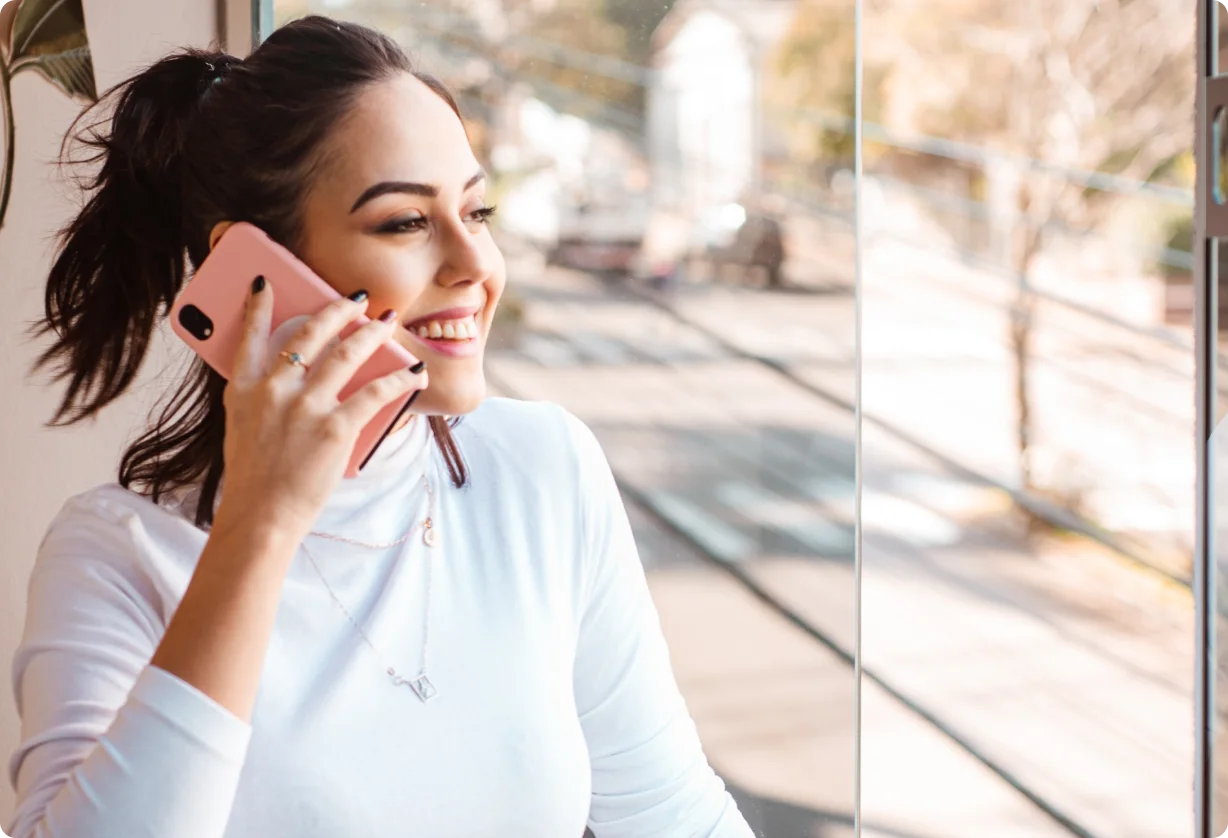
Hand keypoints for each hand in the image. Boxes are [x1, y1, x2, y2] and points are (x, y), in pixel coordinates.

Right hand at [213, 280, 426, 537]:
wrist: (260, 517)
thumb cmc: (254, 478)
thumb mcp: (242, 428)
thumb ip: (261, 397)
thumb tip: (291, 374)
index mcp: (244, 390)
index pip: (248, 335)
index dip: (257, 305)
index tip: (266, 281)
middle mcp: (273, 391)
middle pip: (311, 334)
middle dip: (338, 310)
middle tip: (357, 298)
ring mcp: (305, 407)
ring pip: (347, 354)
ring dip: (372, 333)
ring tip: (387, 322)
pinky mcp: (334, 427)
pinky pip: (375, 393)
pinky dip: (399, 380)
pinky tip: (413, 373)